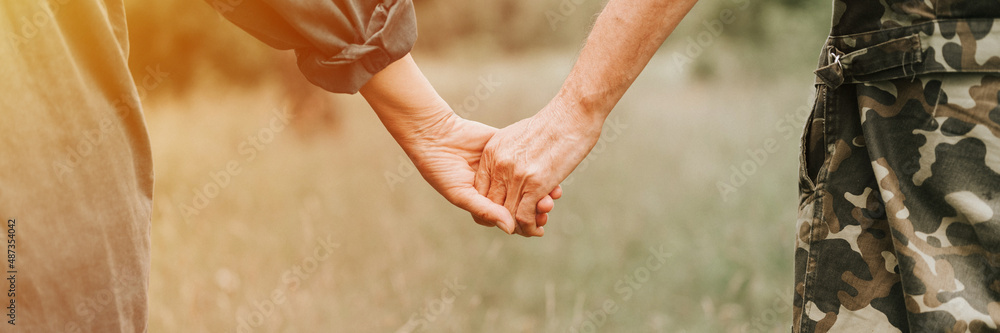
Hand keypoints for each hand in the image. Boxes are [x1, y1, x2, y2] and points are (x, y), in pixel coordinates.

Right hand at [359, 54, 556, 234]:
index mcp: (483, 202)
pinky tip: (552, 172)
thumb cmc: (440, 169)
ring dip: (541, 190)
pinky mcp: (506, 150)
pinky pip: (527, 161)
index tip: (539, 228)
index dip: (524, 225)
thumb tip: (510, 228)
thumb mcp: (461, 194)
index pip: (508, 219)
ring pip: (528, 184)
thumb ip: (485, 210)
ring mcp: (502, 169)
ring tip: (554, 195)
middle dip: (536, 209)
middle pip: (522, 203)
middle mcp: (495, 188)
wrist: (434, 135)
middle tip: (548, 210)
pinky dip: (540, 168)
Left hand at [474, 99, 603, 236]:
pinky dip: (530, 227)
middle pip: (491, 204)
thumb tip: (513, 168)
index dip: (493, 206)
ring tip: (534, 229)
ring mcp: (515, 174)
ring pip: (506, 214)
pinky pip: (523, 216)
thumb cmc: (554, 123)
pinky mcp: (534, 183)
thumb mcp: (520, 136)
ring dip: (520, 228)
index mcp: (492, 152)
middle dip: (505, 220)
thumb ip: (510, 154)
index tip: (506, 212)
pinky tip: (539, 228)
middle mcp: (498, 164)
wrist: (573, 113)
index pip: (480, 189)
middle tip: (521, 225)